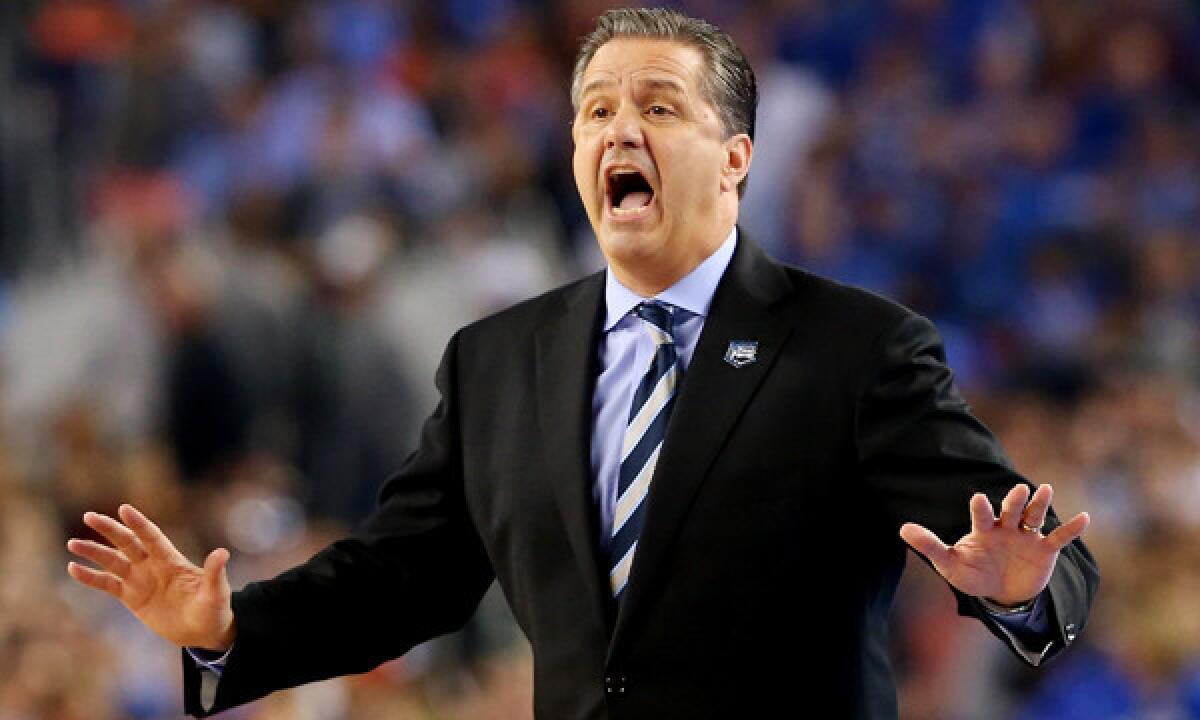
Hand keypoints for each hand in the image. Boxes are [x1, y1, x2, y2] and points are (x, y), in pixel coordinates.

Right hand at [67, 504, 235, 651]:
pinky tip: (73, 568)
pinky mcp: (131, 597)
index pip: (152, 538)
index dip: (139, 524)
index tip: (124, 509)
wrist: (203, 631)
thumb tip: (222, 552)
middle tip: (89, 516)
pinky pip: (107, 584)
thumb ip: (215, 573)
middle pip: (128, 543)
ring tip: (72, 543)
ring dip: (94, 552)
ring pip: (113, 561)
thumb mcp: (217, 592)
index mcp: (172, 561)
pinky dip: (91, 577)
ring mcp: (141, 580)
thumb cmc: (214, 609)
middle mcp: (153, 566)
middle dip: (109, 530)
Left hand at [899, 484, 1089, 606]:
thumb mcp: (949, 564)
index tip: (979, 498)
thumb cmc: (972, 574)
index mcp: (983, 529)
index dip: (981, 508)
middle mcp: (1006, 527)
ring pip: (1035, 516)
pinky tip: (1084, 517)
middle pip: (1011, 510)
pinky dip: (1071, 528)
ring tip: (1045, 488)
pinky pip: (1059, 537)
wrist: (1001, 593)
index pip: (982, 515)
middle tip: (1018, 490)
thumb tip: (902, 529)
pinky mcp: (1045, 549)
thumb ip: (930, 546)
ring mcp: (1027, 537)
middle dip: (1014, 501)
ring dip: (1040, 504)